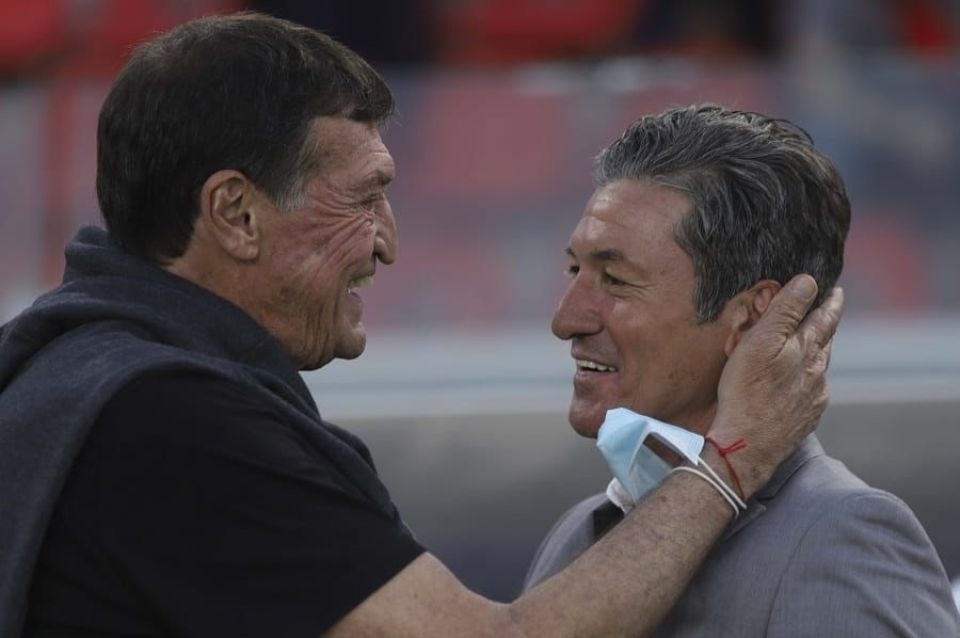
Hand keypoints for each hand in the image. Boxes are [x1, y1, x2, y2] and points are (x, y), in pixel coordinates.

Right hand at [709, 274, 843, 495]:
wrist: (746, 446)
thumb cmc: (746, 392)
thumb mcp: (759, 342)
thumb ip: (785, 311)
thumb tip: (809, 282)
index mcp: (808, 350)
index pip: (826, 318)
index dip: (830, 302)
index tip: (836, 290)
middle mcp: (818, 372)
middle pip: (825, 342)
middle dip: (824, 325)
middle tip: (823, 312)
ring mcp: (815, 397)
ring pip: (819, 367)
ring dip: (814, 353)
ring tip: (805, 346)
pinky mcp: (807, 418)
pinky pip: (812, 391)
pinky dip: (806, 380)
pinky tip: (794, 383)